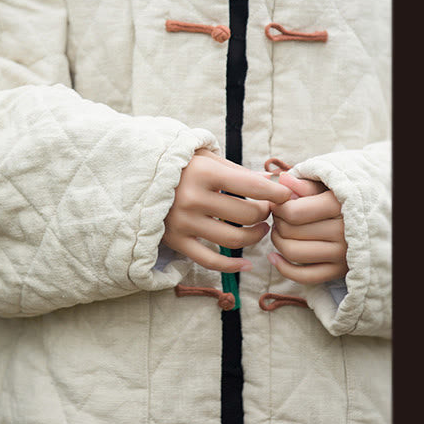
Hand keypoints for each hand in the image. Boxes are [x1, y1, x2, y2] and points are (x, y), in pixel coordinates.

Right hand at [163, 149, 292, 272]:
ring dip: (255, 236)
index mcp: (203, 172)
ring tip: (260, 229)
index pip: (252, 185)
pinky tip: (246, 264)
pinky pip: (209, 261)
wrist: (136, 178)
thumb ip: (239, 172)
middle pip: (246, 214)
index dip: (276, 193)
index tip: (288, 197)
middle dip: (265, 213)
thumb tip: (276, 185)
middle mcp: (192, 198)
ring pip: (233, 240)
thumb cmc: (180, 165)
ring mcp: (182, 222)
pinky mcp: (175, 241)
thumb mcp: (206, 157)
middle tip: (268, 210)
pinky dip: (232, 266)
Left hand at [267, 172, 347, 283]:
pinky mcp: (339, 271)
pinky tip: (274, 256)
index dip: (278, 208)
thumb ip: (306, 184)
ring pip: (293, 252)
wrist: (376, 221)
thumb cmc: (345, 199)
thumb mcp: (330, 186)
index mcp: (339, 206)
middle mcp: (342, 232)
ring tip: (279, 231)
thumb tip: (283, 180)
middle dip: (277, 223)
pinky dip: (283, 268)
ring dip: (278, 242)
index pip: (293, 212)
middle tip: (278, 216)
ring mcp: (341, 254)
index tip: (278, 203)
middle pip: (290, 232)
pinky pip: (304, 276)